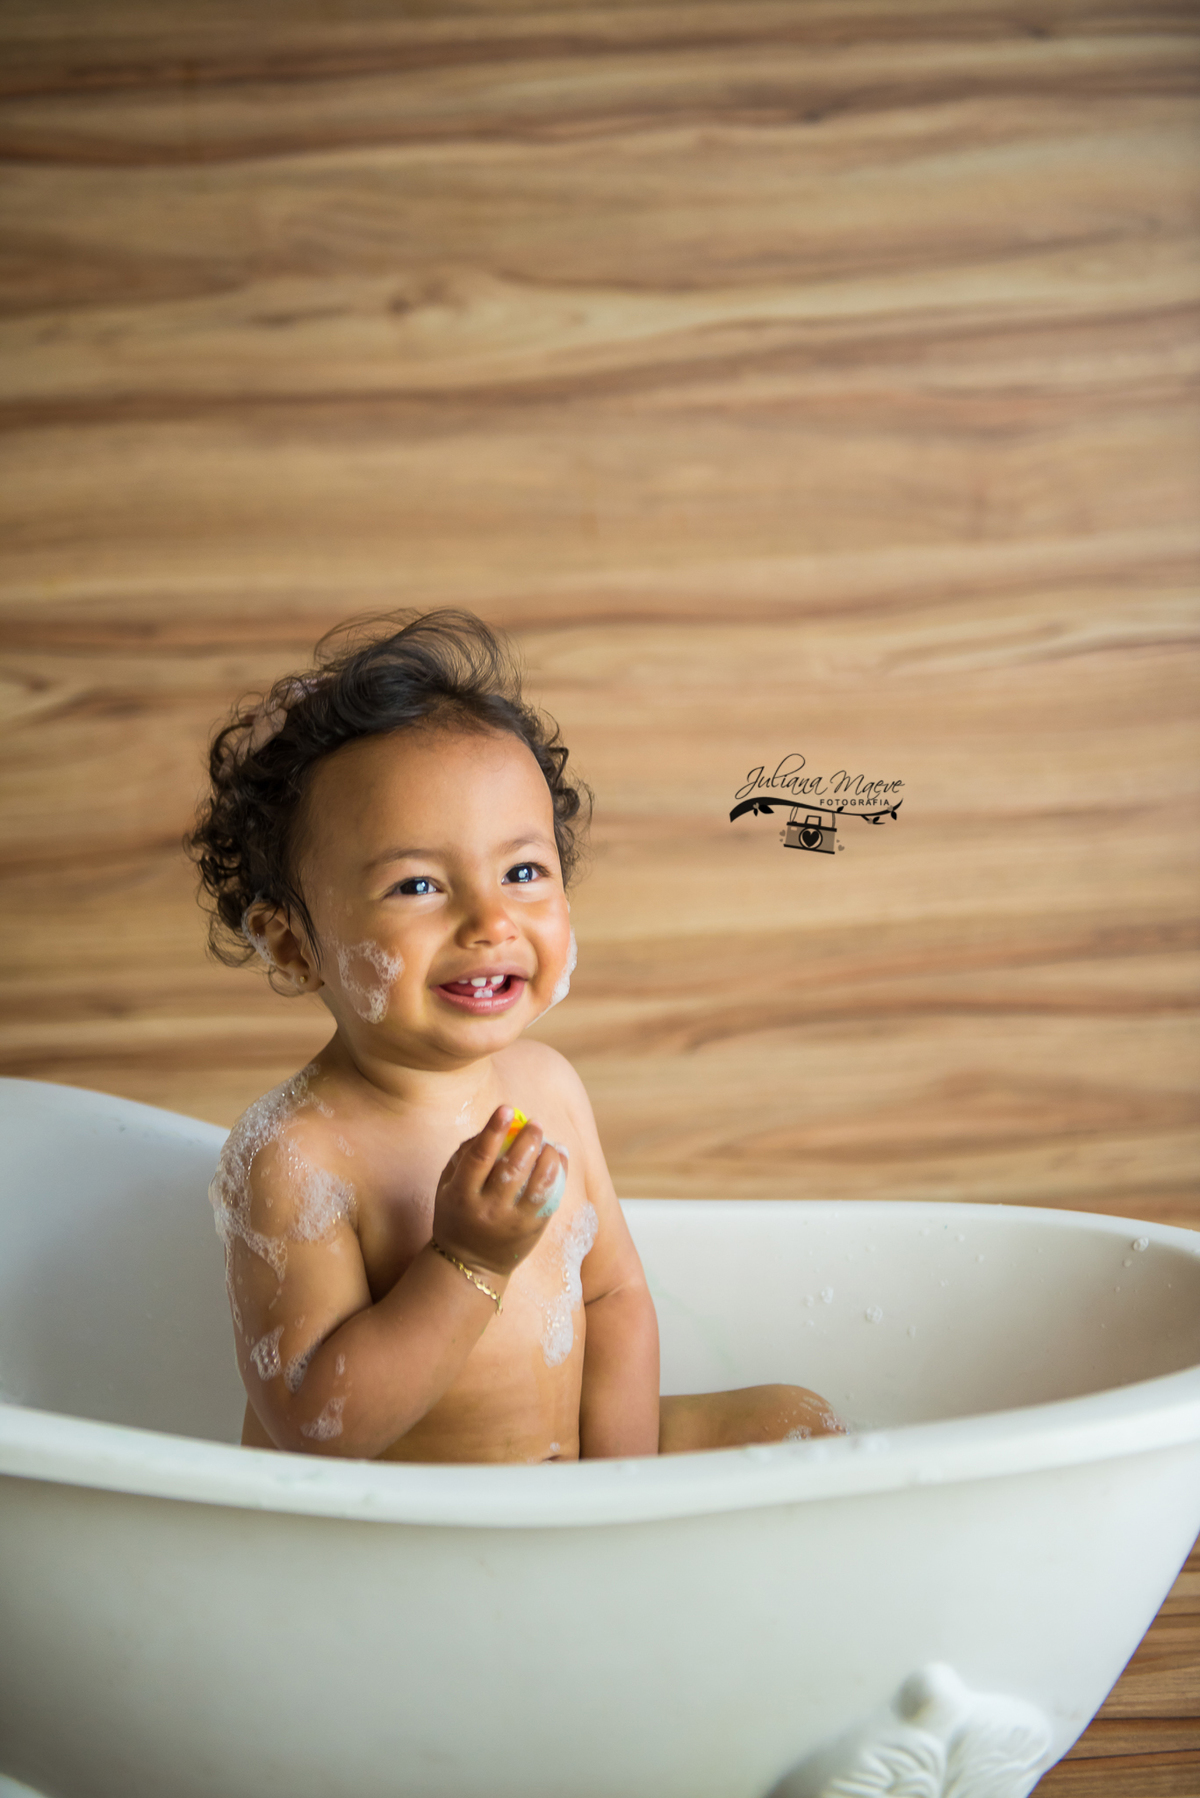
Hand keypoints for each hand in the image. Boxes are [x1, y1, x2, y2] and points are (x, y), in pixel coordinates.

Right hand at [431, 1107, 567, 1277]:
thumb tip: (493, 1124)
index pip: (478, 1158)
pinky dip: (558, 1172)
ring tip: (549, 1143)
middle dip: (528, 1140)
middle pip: (513, 1168)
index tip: (506, 1108)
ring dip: (548, 1156)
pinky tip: (559, 1157)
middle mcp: (487, 1209)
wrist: (469, 1264)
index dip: (493, 1131)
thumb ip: (464, 1155)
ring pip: (538, 1183)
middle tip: (535, 1124)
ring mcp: (512, 1221)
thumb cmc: (458, 1214)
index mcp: (461, 1195)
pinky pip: (551, 1197)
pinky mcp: (532, 1229)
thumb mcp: (448, 1186)